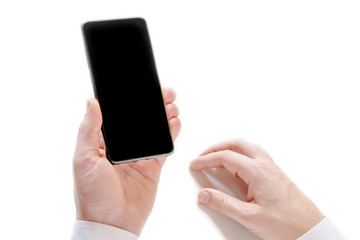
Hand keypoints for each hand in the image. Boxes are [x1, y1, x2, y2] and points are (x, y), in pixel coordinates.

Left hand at [73, 88, 180, 235]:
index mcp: (105, 142)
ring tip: (171, 106)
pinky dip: (171, 134)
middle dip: (153, 105)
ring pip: (154, 131)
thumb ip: (89, 130)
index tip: (142, 88)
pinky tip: (174, 123)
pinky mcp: (152, 167)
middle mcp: (123, 147)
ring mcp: (139, 156)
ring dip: (164, 117)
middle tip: (164, 93)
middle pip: (140, 121)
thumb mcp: (83, 158)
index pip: (120, 116)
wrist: (111, 222)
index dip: (131, 101)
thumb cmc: (92, 195)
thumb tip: (91, 102)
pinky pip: (164, 148)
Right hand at [190, 139, 323, 239]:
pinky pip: (254, 153)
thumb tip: (205, 195)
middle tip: (203, 156)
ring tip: (217, 156)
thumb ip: (224, 204)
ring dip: (229, 147)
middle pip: (236, 144)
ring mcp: (271, 167)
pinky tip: (237, 163)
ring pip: (246, 146)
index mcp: (257, 172)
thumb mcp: (250, 217)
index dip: (206, 159)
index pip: (225, 157)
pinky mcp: (275, 173)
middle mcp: (265, 165)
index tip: (195, 164)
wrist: (311, 228)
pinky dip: (240, 152)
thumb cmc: (287, 223)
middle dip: (216, 147)